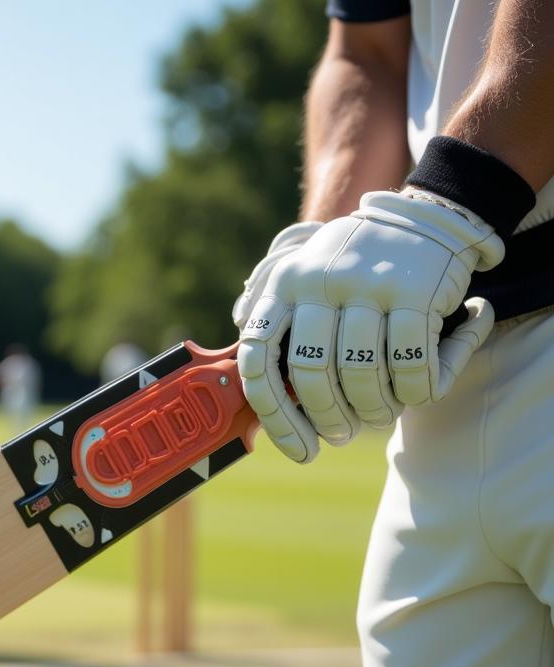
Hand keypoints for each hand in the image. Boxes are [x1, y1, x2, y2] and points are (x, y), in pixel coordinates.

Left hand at [237, 189, 502, 462]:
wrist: (425, 218)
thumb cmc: (353, 264)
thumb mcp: (301, 274)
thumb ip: (269, 312)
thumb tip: (241, 368)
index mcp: (284, 285)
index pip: (259, 358)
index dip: (274, 415)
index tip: (298, 448)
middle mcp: (318, 281)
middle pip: (311, 375)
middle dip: (327, 419)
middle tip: (342, 435)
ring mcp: (366, 284)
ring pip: (361, 374)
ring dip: (374, 409)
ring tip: (380, 414)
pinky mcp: (413, 290)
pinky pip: (409, 363)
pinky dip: (415, 390)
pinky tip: (417, 392)